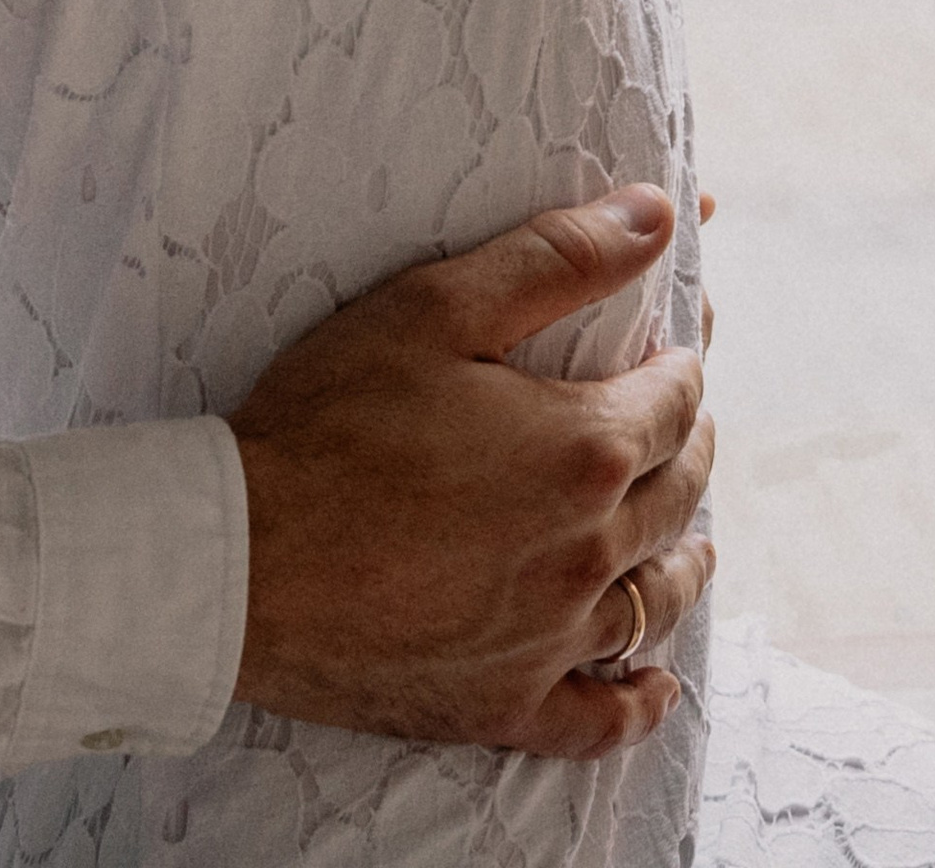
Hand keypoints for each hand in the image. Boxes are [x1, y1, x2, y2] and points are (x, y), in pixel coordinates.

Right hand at [230, 185, 715, 752]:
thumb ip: (554, 258)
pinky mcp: (508, 706)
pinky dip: (640, 699)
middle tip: (683, 424)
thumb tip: (657, 216)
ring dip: (684, 558)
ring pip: (654, 600)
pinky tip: (655, 683)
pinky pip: (604, 717)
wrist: (241, 562)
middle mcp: (588, 552)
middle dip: (689, 447)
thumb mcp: (434, 307)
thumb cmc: (327, 421)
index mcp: (583, 450)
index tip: (678, 346)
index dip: (682, 363)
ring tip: (693, 537)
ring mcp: (552, 639)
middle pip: (677, 494)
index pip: (674, 400)